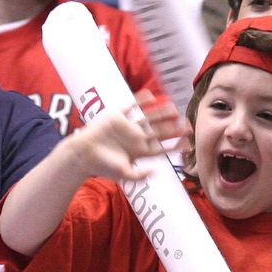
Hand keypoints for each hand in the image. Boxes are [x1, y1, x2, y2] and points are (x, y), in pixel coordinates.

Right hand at [67, 90, 188, 182]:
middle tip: (188, 124)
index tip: (188, 143)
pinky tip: (151, 96)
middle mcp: (137, 138)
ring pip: (149, 118)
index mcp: (141, 152)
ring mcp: (128, 127)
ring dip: (161, 113)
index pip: (163, 148)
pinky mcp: (116, 117)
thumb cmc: (103, 167)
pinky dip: (139, 100)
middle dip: (174, 128)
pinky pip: (130, 106)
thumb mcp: (124, 175)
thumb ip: (140, 175)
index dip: (175, 146)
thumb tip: (156, 171)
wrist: (82, 155)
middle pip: (160, 132)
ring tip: (174, 108)